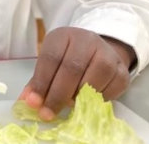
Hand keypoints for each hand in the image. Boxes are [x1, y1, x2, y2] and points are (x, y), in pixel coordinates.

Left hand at [20, 27, 135, 120]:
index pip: (51, 58)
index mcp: (64, 36)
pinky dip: (95, 101)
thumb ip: (38, 82)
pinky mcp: (121, 70)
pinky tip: (86, 102)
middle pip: (72, 68)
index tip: (34, 103)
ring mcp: (107, 53)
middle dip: (57, 95)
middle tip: (48, 113)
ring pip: (93, 79)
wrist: (99, 51)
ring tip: (68, 104)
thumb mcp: (51, 64)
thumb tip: (26, 101)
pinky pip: (109, 90)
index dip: (42, 83)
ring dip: (78, 98)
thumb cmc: (69, 59)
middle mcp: (87, 40)